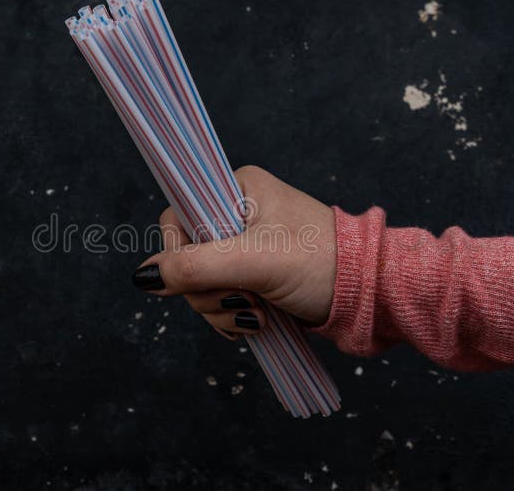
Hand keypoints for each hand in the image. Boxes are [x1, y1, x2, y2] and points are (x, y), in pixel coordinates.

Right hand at [132, 165, 336, 339]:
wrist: (369, 293)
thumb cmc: (320, 265)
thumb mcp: (252, 262)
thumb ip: (194, 267)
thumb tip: (144, 278)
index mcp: (237, 190)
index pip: (178, 219)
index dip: (181, 255)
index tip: (209, 276)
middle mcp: (237, 214)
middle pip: (187, 259)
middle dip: (208, 292)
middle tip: (243, 302)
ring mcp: (245, 247)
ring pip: (201, 284)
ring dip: (221, 309)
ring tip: (256, 316)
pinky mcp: (254, 275)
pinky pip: (220, 297)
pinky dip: (230, 316)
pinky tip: (252, 323)